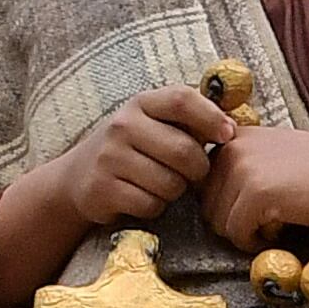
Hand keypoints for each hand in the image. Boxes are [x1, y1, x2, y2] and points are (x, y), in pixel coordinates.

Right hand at [23, 85, 236, 232]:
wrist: (76, 177)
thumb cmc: (130, 149)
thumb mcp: (152, 124)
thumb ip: (187, 122)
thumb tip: (232, 127)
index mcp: (141, 104)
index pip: (182, 100)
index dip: (211, 117)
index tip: (227, 135)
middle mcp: (122, 125)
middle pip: (185, 151)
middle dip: (198, 170)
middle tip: (192, 174)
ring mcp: (109, 157)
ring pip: (171, 184)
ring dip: (175, 191)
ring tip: (160, 184)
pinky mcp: (102, 188)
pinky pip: (151, 205)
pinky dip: (155, 207)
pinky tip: (142, 197)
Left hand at [201, 126, 308, 253]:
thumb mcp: (277, 156)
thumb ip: (245, 167)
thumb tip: (213, 201)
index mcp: (236, 136)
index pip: (205, 184)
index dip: (227, 205)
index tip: (255, 212)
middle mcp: (233, 146)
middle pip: (207, 205)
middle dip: (234, 223)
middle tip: (268, 224)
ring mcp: (243, 168)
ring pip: (219, 223)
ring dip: (245, 234)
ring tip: (276, 227)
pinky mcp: (256, 193)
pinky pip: (238, 234)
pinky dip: (257, 244)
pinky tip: (282, 233)